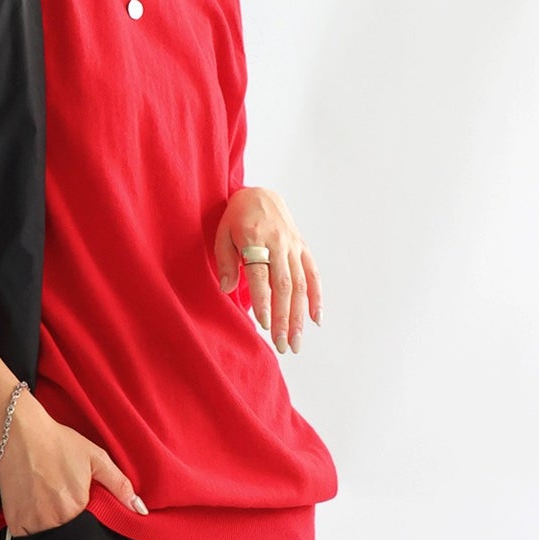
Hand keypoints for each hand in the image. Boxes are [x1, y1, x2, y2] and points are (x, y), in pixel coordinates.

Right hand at [0, 392, 146, 534]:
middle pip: (68, 533)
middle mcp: (54, 519)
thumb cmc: (58, 443)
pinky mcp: (14, 520)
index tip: (78, 499)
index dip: (86, 515)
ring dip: (49, 524)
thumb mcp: (96, 459)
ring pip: (47, 536)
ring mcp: (31, 522)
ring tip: (46, 497)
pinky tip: (33, 503)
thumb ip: (119, 485)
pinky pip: (27, 534)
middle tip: (59, 494)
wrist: (19, 433)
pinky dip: (30, 524)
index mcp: (76, 507)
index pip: (90, 528)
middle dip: (68, 521)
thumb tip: (140, 509)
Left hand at [215, 185, 322, 353]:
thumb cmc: (236, 217)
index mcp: (255, 239)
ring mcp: (294, 247)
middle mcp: (279, 244)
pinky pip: (313, 275)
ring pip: (300, 285)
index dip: (264, 301)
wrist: (260, 194)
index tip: (264, 324)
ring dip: (299, 316)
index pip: (261, 275)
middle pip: (284, 286)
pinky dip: (317, 298)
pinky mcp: (302, 249)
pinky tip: (316, 320)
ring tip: (295, 342)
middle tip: (282, 345)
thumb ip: (225, 261)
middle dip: (284, 318)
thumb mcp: (222, 234)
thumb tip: (227, 289)